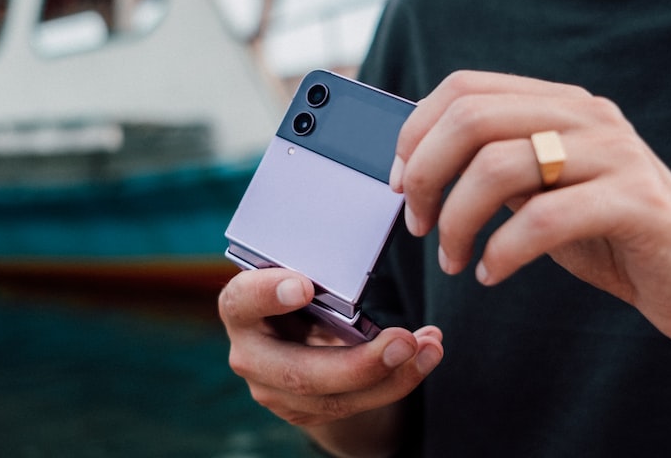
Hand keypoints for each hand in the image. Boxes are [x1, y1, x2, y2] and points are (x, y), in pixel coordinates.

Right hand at [218, 266, 442, 427]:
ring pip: (334, 400)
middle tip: (403, 341)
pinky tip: (426, 356)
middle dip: (358, 364)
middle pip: (299, 373)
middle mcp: (250, 354)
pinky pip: (354, 406)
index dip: (269, 294)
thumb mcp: (301, 273)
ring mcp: (274, 390)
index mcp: (240, 306)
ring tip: (429, 348)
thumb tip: (356, 259)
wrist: (297, 332)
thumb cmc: (301, 288)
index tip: (305, 286)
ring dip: (392, 376)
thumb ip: (316, 272)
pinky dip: (397, 381)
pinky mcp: (303, 411)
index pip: (243, 301)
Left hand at [390, 70, 670, 351]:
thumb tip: (415, 162)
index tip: (399, 181)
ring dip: (457, 221)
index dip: (416, 131)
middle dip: (425, 175)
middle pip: (472, 118)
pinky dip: (502, 252)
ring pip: (499, 165)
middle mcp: (588, 116)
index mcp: (560, 104)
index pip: (465, 87)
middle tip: (417, 223)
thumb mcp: (543, 190)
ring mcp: (617, 155)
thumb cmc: (610, 237)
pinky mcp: (638, 204)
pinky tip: (493, 274)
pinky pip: (544, 218)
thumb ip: (496, 165)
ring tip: (455, 259)